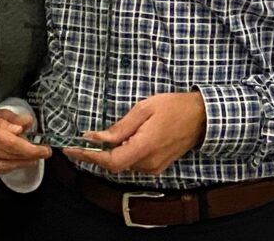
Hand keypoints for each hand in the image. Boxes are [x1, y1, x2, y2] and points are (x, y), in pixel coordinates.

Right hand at [0, 96, 49, 174]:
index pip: (15, 145)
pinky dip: (3, 165)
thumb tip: (22, 125)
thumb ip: (2, 119)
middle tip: (42, 153)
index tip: (45, 149)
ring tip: (30, 157)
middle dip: (30, 157)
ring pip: (2, 167)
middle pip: (11, 159)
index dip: (33, 149)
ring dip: (18, 163)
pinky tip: (9, 159)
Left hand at [65, 92, 205, 174]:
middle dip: (95, 155)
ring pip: (123, 165)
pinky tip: (116, 143)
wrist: (202, 118)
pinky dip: (121, 154)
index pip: (111, 161)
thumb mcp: (144, 109)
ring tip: (94, 141)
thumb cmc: (174, 108)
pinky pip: (133, 163)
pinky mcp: (157, 166)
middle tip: (76, 144)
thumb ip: (120, 127)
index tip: (72, 150)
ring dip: (108, 154)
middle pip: (114, 165)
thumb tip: (96, 137)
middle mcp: (148, 162)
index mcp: (145, 146)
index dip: (89, 157)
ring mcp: (154, 167)